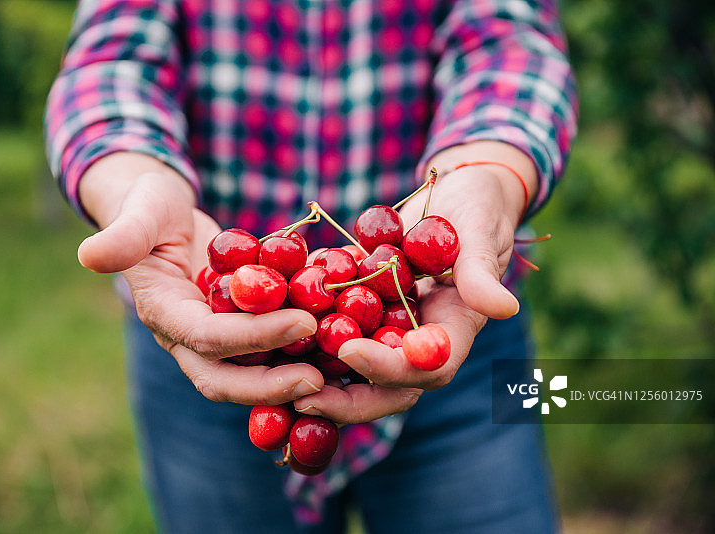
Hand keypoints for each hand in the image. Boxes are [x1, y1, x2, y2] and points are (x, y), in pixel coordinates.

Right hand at [77, 153, 323, 404]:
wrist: (161, 214)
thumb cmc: (147, 206)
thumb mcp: (138, 211)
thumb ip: (122, 235)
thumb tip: (90, 256)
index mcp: (163, 313)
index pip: (207, 338)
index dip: (253, 336)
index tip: (302, 322)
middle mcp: (188, 336)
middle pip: (225, 377)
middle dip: (271, 384)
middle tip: (320, 379)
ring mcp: (215, 336)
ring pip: (250, 371)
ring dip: (290, 375)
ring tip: (336, 369)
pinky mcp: (238, 329)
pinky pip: (268, 350)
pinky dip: (299, 352)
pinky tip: (337, 345)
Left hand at [292, 141, 536, 422]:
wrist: (454, 193)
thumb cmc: (477, 209)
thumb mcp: (480, 234)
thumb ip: (481, 273)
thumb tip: (503, 308)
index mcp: (452, 331)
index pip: (424, 368)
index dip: (388, 368)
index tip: (349, 352)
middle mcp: (417, 339)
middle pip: (384, 386)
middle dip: (345, 398)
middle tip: (300, 396)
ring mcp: (387, 326)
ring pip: (351, 367)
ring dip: (316, 377)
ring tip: (274, 380)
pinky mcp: (361, 309)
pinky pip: (332, 330)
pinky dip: (303, 338)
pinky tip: (265, 337)